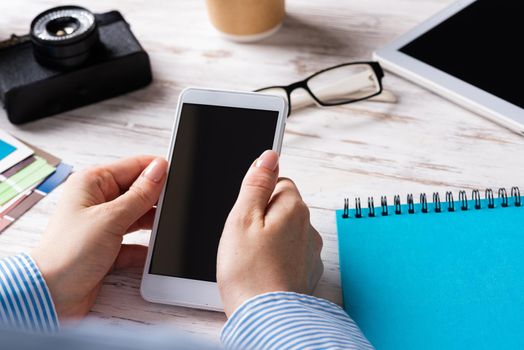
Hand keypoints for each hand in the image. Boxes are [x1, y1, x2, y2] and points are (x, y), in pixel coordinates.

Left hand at [31, 156, 167, 319]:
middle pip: (138, 191)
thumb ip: (139, 194)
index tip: (177, 178)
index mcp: (92, 183)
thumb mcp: (111, 218)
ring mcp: (102, 224)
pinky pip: (134, 241)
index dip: (157, 171)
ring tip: (164, 228)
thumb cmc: (67, 254)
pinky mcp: (108, 246)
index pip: (134, 166)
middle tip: (173, 207)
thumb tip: (159, 169)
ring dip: (150, 223)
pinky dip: (144, 247)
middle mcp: (96, 200)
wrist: (50, 296)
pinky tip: (152, 252)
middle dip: (155, 200)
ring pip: (138, 216)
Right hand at [217, 150, 323, 316]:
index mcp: (294, 208)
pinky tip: (262, 270)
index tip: (246, 211)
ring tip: (251, 258)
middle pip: (283, 207)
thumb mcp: (242, 218)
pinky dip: (277, 258)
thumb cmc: (249, 271)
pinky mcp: (306, 272)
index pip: (280, 182)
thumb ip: (257, 184)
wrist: (265, 318)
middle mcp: (308, 227)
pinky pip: (290, 254)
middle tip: (243, 238)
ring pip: (285, 232)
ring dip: (270, 239)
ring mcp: (310, 252)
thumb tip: (269, 156)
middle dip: (263, 217)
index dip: (257, 195)